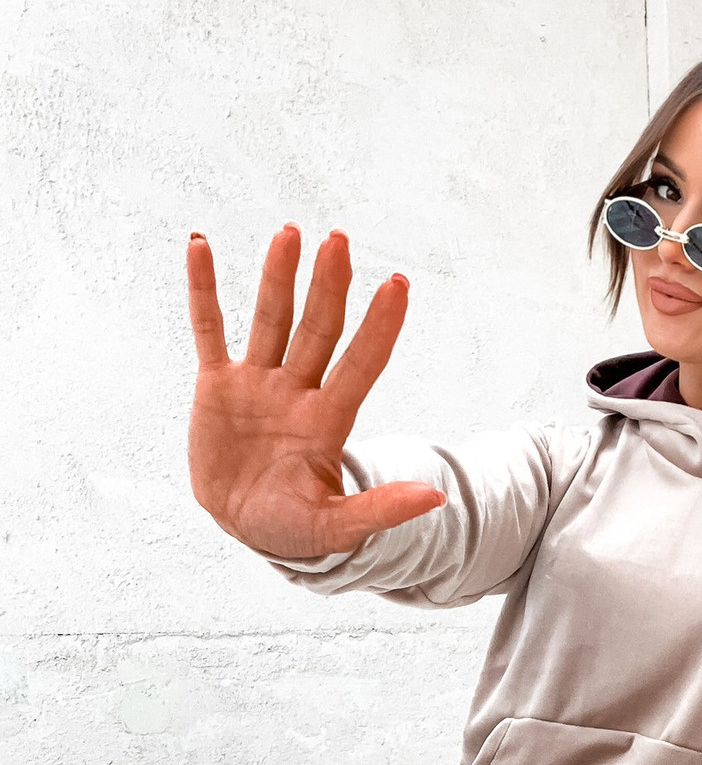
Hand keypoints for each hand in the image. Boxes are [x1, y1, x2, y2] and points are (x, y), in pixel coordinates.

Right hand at [186, 223, 445, 558]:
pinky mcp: (218, 386)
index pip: (361, 364)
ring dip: (279, 277)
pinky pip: (209, 330)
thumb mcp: (337, 527)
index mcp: (329, 421)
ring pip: (271, 320)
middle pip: (318, 330)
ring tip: (291, 234)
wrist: (245, 527)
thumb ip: (380, 509)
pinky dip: (204, 290)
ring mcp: (258, 384)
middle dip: (329, 287)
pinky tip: (200, 246)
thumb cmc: (295, 530)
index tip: (399, 285)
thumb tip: (437, 500)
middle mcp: (298, 392)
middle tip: (339, 241)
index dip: (379, 328)